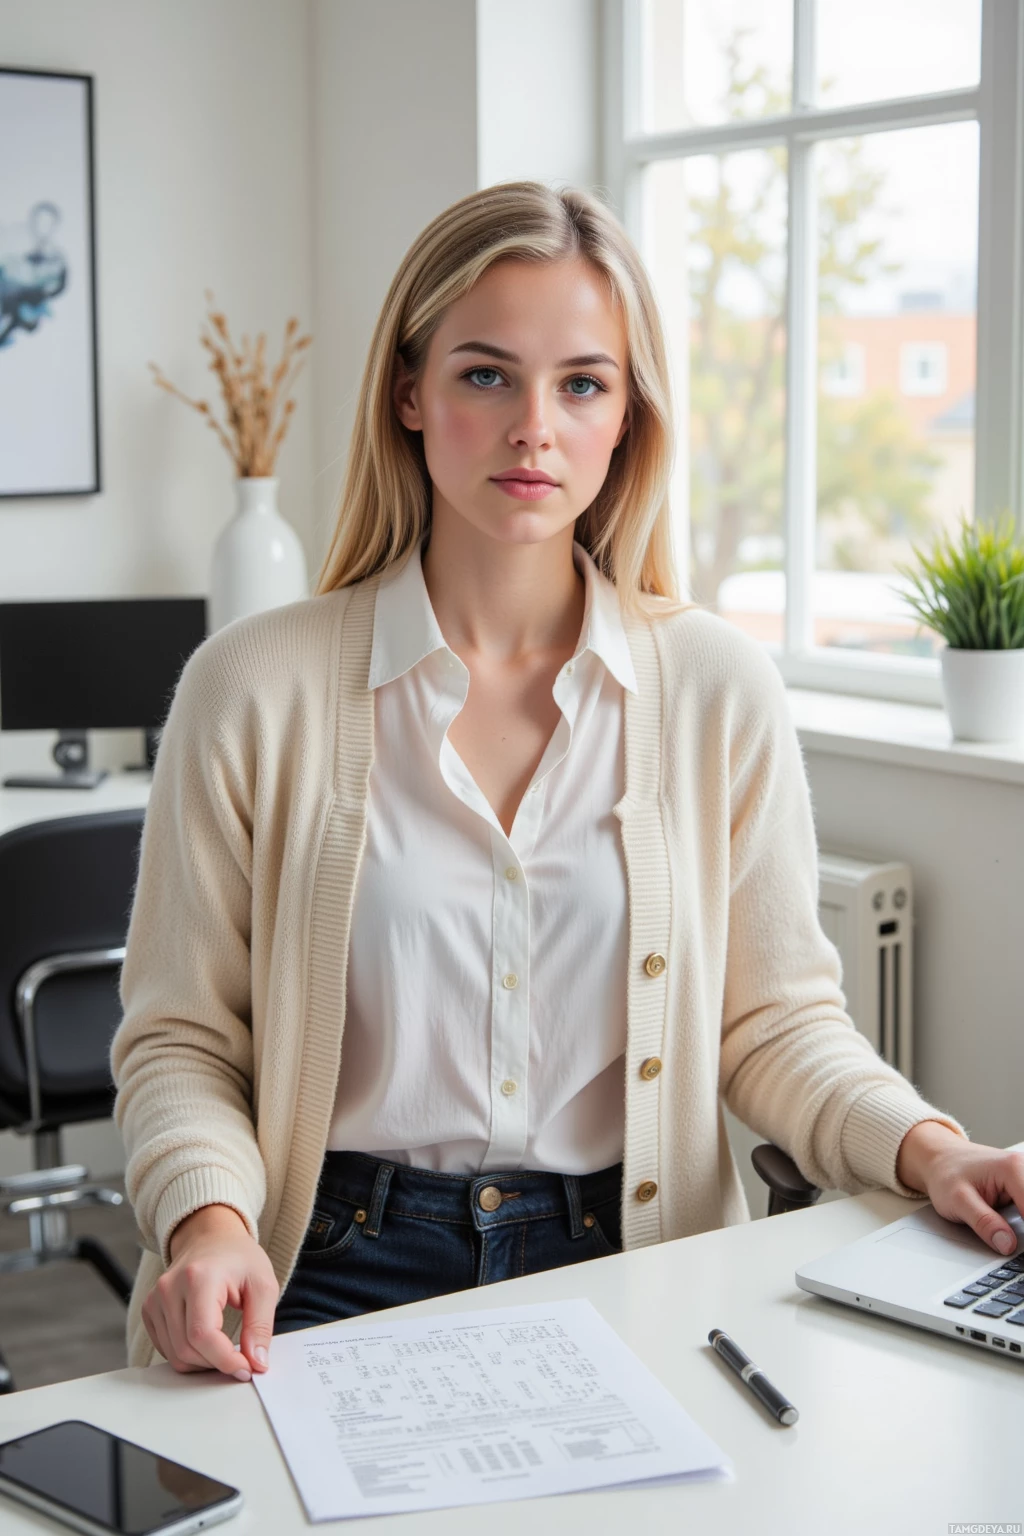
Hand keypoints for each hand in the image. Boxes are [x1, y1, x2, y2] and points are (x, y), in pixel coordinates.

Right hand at [142, 1203, 279, 1378]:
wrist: (211, 1237)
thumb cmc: (239, 1258)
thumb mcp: (263, 1285)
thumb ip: (260, 1326)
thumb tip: (257, 1364)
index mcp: (199, 1277)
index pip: (203, 1335)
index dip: (225, 1360)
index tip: (247, 1369)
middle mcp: (169, 1287)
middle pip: (187, 1349)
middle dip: (217, 1363)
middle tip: (242, 1359)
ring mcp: (155, 1299)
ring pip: (175, 1355)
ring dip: (204, 1362)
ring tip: (226, 1347)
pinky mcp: (149, 1310)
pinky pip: (166, 1349)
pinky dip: (189, 1355)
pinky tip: (207, 1341)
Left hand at [896, 1121, 1023, 1256]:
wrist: (938, 1160)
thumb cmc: (945, 1174)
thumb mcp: (958, 1200)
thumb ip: (984, 1222)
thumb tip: (1008, 1244)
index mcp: (1013, 1169)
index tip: (1015, 1246)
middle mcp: (1023, 1168)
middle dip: (1021, 1229)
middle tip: (1003, 1238)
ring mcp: (1023, 1177)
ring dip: (1019, 1225)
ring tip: (998, 1228)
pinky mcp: (1021, 1187)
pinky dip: (1018, 1220)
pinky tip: (1006, 1224)